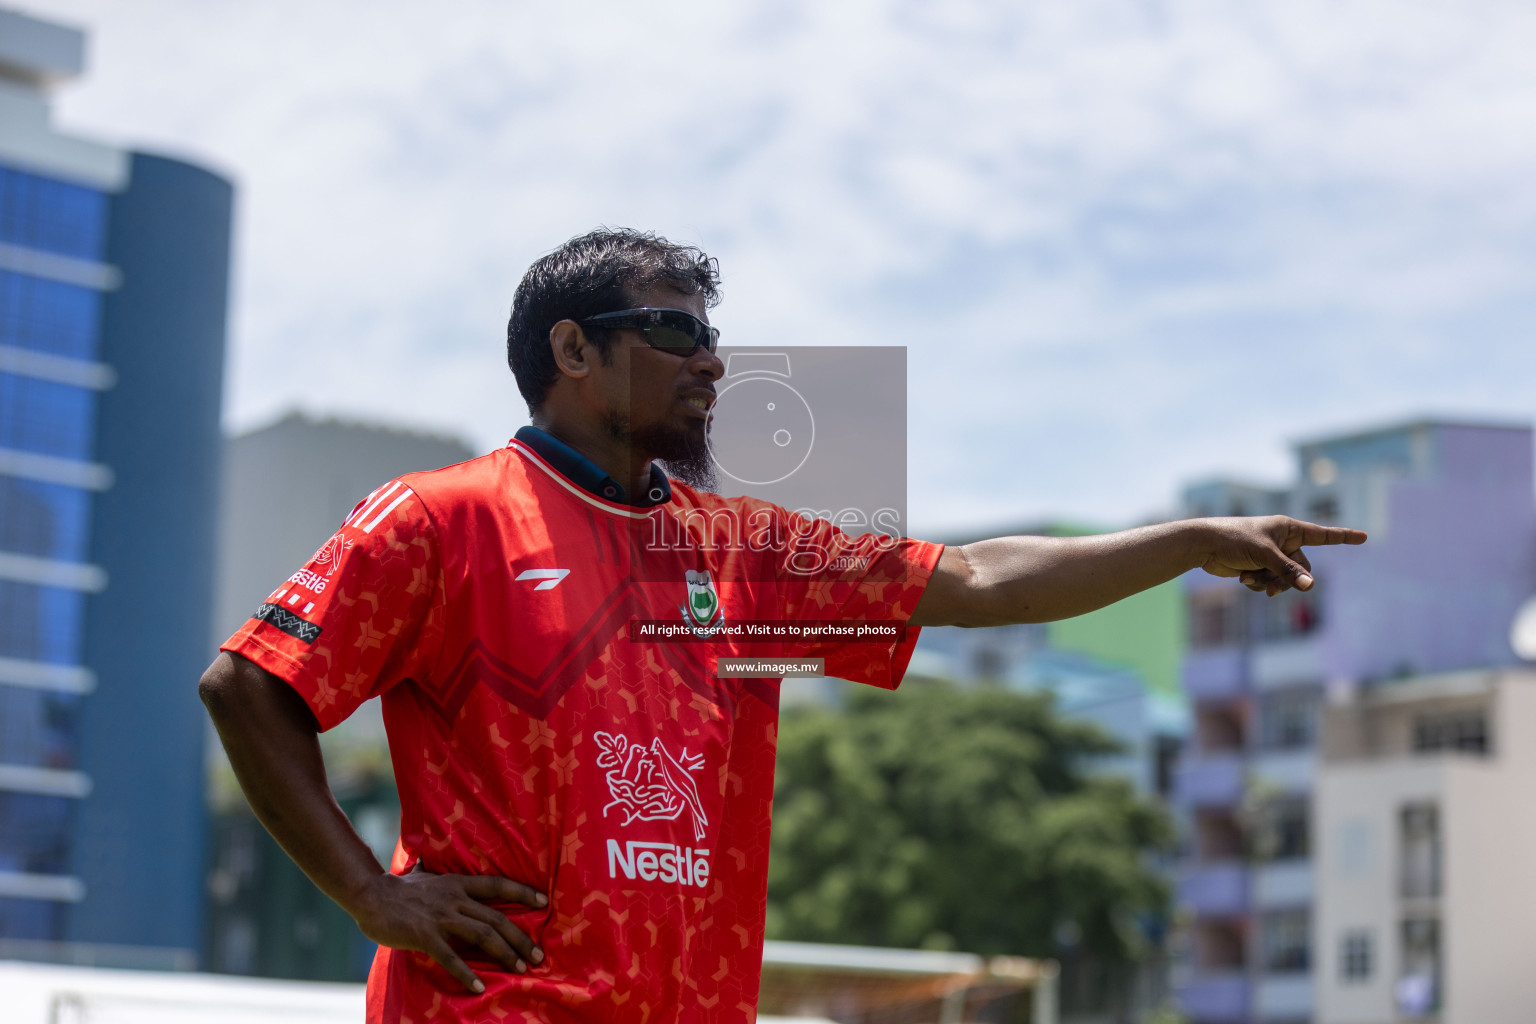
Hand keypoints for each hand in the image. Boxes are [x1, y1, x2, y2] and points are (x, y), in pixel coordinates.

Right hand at [349, 865, 547, 993]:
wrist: (370, 896)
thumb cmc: (399, 889)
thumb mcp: (428, 876)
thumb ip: (444, 879)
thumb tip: (443, 868)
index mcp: (458, 883)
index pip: (498, 885)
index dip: (522, 892)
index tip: (544, 901)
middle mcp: (455, 898)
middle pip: (496, 918)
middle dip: (520, 938)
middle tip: (537, 956)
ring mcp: (441, 917)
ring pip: (482, 935)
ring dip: (504, 954)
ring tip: (520, 970)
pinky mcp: (425, 935)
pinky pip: (451, 957)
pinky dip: (467, 973)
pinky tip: (480, 986)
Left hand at [1197, 516, 1366, 595]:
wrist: (1204, 546)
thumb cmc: (1234, 540)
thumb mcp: (1264, 555)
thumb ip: (1288, 571)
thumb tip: (1310, 586)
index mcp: (1288, 528)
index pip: (1323, 535)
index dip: (1343, 537)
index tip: (1364, 537)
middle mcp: (1282, 540)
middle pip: (1302, 568)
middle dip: (1288, 579)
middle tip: (1273, 585)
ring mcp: (1270, 554)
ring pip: (1285, 579)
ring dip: (1270, 583)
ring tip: (1251, 578)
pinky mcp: (1258, 566)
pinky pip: (1270, 582)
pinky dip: (1258, 583)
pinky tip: (1242, 578)